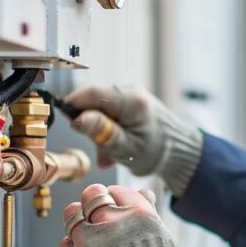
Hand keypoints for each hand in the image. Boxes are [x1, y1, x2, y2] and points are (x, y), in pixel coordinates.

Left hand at [59, 183, 190, 246]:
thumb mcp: (161, 235)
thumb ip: (147, 212)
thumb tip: (143, 193)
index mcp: (138, 211)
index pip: (116, 191)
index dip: (116, 198)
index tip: (118, 206)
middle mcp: (112, 221)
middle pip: (91, 195)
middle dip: (95, 201)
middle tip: (99, 211)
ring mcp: (91, 242)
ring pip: (72, 214)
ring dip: (78, 218)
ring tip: (90, 230)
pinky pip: (65, 243)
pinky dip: (72, 244)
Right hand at [65, 86, 203, 194]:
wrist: (180, 152)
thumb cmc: (158, 152)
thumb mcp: (126, 148)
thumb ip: (102, 133)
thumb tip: (77, 119)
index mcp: (130, 101)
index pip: (92, 94)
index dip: (73, 105)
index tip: (65, 120)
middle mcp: (130, 92)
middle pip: (94, 102)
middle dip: (90, 126)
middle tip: (99, 149)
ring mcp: (130, 96)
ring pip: (100, 110)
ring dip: (100, 133)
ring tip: (110, 154)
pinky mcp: (130, 104)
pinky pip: (109, 113)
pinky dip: (108, 131)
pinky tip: (115, 148)